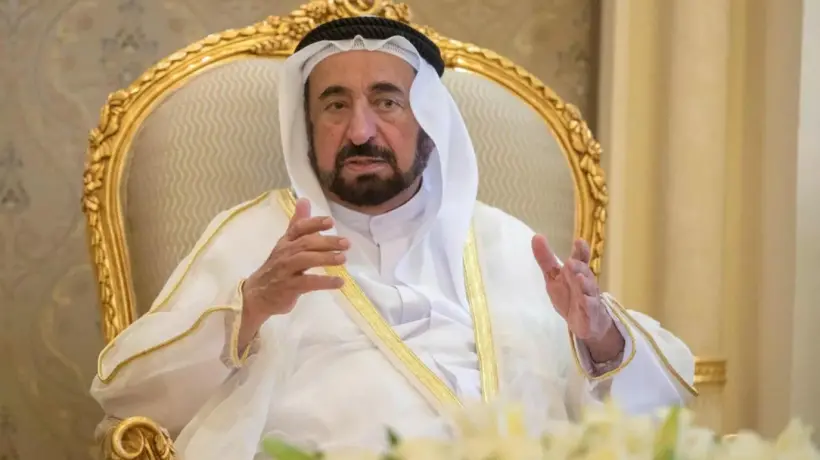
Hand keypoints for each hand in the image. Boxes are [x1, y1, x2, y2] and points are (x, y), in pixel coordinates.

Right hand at [239, 198, 347, 341]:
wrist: (257, 295)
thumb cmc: (277, 268)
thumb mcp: (285, 244)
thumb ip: (297, 224)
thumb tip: (304, 200)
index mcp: (285, 242)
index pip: (298, 228)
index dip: (314, 223)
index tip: (331, 221)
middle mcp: (285, 253)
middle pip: (306, 243)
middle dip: (326, 242)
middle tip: (346, 243)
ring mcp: (286, 270)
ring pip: (306, 261)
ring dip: (325, 258)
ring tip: (343, 258)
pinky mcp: (289, 287)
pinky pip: (308, 283)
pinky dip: (324, 282)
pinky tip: (339, 282)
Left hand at [532, 235, 623, 360]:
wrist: (585, 323)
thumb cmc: (569, 296)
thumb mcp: (554, 277)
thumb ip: (546, 259)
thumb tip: (536, 236)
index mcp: (577, 272)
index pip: (580, 259)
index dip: (581, 251)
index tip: (579, 242)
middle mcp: (586, 282)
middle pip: (584, 272)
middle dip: (578, 267)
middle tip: (570, 263)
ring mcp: (589, 297)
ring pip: (589, 289)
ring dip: (585, 284)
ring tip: (579, 278)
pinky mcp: (590, 313)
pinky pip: (590, 308)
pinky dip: (588, 304)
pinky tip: (584, 300)